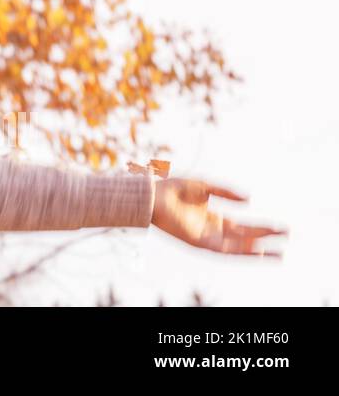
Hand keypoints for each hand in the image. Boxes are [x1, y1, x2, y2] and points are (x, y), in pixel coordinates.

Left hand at [151, 177, 287, 257]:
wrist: (152, 194)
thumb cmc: (173, 188)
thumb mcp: (206, 187)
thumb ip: (226, 193)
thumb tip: (250, 200)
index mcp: (213, 218)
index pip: (243, 226)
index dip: (261, 227)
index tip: (280, 226)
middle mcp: (212, 230)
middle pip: (244, 237)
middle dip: (265, 238)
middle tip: (287, 237)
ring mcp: (206, 237)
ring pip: (237, 247)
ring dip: (257, 249)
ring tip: (279, 252)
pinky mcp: (198, 242)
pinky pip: (223, 250)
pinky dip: (240, 250)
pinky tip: (256, 250)